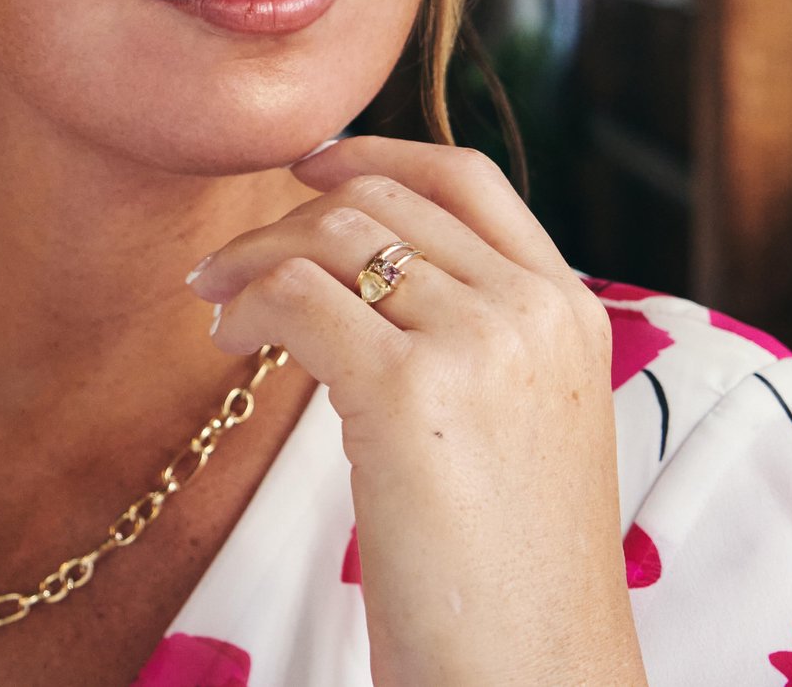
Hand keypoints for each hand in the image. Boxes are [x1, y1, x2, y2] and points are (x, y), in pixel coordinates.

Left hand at [187, 136, 645, 686]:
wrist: (533, 672)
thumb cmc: (508, 575)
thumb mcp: (523, 428)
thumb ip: (477, 343)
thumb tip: (370, 282)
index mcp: (573, 313)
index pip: (468, 179)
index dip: (377, 155)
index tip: (309, 169)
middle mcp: (534, 311)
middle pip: (383, 200)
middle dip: (290, 216)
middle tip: (231, 264)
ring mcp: (478, 344)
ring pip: (331, 236)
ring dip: (253, 257)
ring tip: (218, 303)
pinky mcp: (408, 390)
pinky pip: (295, 297)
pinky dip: (246, 305)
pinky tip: (231, 342)